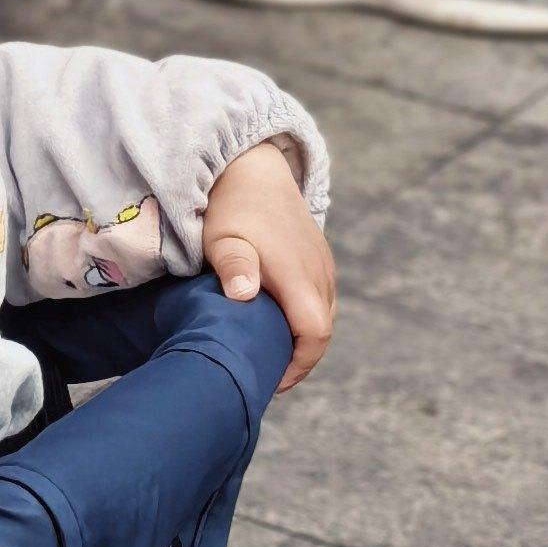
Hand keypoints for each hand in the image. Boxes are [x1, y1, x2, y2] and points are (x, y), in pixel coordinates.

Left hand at [199, 140, 334, 389]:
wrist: (251, 165)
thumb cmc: (230, 207)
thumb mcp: (223, 240)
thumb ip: (234, 268)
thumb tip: (245, 295)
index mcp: (299, 275)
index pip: (315, 334)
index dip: (299, 365)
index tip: (272, 382)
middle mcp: (319, 272)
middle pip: (322, 330)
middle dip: (299, 357)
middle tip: (265, 374)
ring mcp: (322, 263)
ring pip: (324, 313)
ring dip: (302, 336)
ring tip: (269, 352)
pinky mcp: (318, 255)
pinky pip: (320, 296)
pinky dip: (305, 316)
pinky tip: (277, 320)